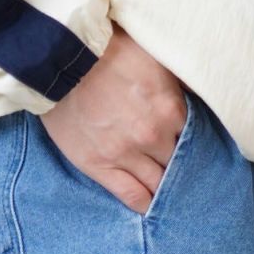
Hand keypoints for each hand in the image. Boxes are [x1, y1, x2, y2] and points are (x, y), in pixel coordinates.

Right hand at [40, 28, 186, 213]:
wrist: (59, 55)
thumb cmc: (106, 48)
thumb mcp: (153, 54)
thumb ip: (176, 81)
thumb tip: (193, 97)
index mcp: (169, 108)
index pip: (194, 139)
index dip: (190, 143)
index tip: (187, 146)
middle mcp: (153, 135)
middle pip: (177, 164)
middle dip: (178, 165)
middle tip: (176, 167)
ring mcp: (126, 153)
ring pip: (158, 184)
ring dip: (163, 187)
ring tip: (165, 188)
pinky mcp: (101, 166)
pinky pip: (132, 196)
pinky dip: (145, 204)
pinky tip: (151, 205)